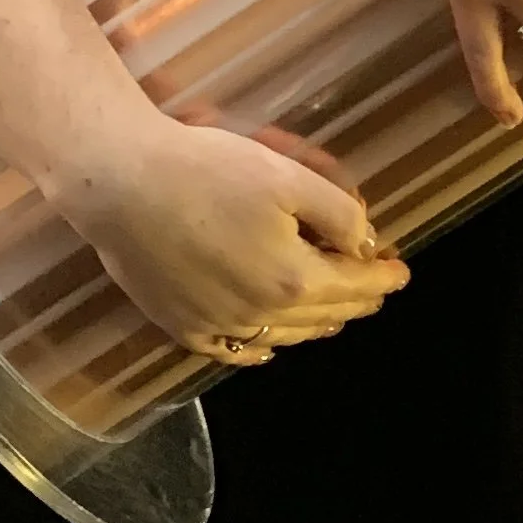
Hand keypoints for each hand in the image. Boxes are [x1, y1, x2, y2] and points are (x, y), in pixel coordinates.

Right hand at [49, 106, 406, 363]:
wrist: (121, 185)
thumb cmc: (206, 171)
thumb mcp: (287, 177)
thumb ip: (337, 213)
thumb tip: (364, 244)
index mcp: (293, 278)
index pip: (354, 284)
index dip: (383, 278)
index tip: (401, 273)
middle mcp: (260, 314)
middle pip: (323, 315)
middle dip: (356, 302)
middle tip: (375, 289)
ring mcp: (218, 327)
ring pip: (284, 336)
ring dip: (316, 324)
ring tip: (334, 314)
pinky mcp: (182, 327)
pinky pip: (234, 351)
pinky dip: (262, 348)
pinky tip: (270, 343)